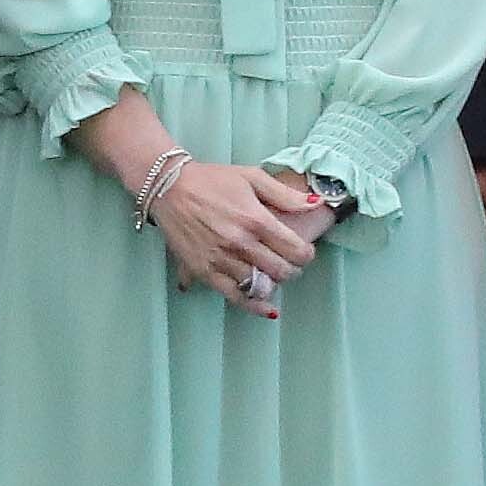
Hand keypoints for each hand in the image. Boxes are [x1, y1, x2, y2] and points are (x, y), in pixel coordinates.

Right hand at [138, 158, 330, 313]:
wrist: (169, 187)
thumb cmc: (212, 180)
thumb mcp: (251, 177)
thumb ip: (285, 195)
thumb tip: (316, 204)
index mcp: (255, 219)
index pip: (296, 249)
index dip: (306, 254)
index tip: (304, 252)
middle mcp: (240, 242)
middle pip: (281, 270)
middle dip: (293, 270)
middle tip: (289, 263)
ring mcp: (221, 259)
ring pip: (261, 285)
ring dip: (273, 283)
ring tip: (271, 273)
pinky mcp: (204, 271)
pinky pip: (234, 296)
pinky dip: (254, 305)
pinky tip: (267, 307)